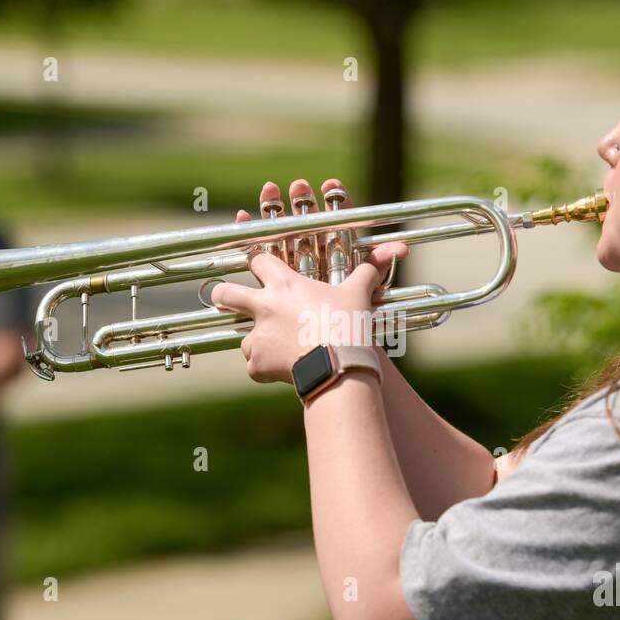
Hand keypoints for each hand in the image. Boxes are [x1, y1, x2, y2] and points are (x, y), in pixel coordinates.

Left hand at [210, 178, 407, 384]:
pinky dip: (265, 369)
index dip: (254, 259)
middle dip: (223, 295)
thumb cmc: (348, 325)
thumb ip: (369, 270)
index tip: (253, 261)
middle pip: (226, 294)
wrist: (338, 366)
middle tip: (225, 299)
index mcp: (285, 284)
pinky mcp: (257, 363)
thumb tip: (397, 248)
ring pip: (241, 336)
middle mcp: (264, 306)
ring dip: (254, 340)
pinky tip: (283, 371)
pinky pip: (254, 366)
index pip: (257, 259)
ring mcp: (257, 336)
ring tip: (275, 348)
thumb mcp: (359, 295)